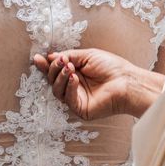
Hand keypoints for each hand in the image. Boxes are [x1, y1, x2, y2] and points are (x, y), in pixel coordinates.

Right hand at [33, 49, 164, 119]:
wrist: (126, 81)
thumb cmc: (111, 67)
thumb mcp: (87, 56)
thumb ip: (68, 56)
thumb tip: (50, 56)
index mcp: (76, 73)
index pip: (56, 70)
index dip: (46, 65)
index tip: (38, 58)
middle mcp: (74, 86)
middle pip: (53, 80)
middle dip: (54, 69)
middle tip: (61, 62)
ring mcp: (77, 98)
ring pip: (57, 90)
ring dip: (61, 77)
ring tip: (70, 68)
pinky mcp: (81, 109)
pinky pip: (68, 99)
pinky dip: (69, 87)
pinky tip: (75, 79)